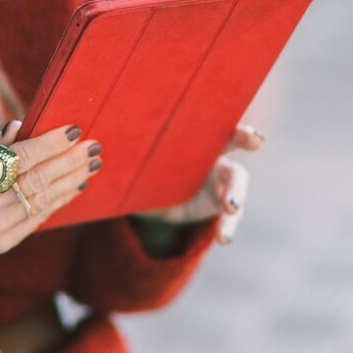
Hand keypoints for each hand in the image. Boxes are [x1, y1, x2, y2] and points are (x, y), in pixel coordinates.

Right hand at [0, 121, 102, 254]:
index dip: (49, 145)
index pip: (18, 160)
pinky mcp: (2, 244)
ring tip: (93, 163)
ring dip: (72, 181)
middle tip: (93, 147)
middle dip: (69, 162)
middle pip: (36, 182)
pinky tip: (77, 184)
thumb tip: (25, 127)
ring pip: (42, 201)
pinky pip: (39, 218)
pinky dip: (60, 199)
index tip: (73, 130)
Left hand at [133, 124, 264, 244]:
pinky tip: (224, 239)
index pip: (208, 119)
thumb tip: (98, 151)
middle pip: (233, 141)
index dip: (220, 113)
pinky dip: (227, 227)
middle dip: (246, 138)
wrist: (155, 202)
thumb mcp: (137, 163)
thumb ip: (129, 156)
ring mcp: (221, 180)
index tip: (235, 116)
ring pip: (236, 184)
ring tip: (231, 207)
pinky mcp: (221, 205)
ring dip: (236, 194)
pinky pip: (228, 216)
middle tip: (254, 140)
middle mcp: (212, 154)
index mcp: (192, 137)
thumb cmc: (147, 172)